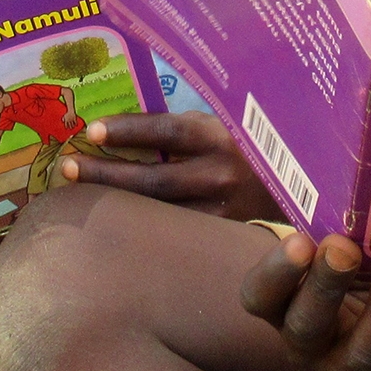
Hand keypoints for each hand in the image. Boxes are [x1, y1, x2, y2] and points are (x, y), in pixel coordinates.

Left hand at [59, 112, 279, 220]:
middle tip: (67, 167)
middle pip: (154, 179)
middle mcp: (224, 176)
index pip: (168, 131)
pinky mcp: (221, 242)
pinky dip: (140, 230)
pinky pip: (173, 237)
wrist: (303, 193)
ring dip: (116, 205)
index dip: (128, 130)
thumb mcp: (227, 128)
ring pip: (159, 214)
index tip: (90, 131)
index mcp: (224, 137)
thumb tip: (123, 130)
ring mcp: (224, 214)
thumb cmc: (252, 153)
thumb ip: (187, 129)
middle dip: (105, 173)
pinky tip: (114, 226)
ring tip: (78, 197)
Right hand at [240, 231, 370, 370]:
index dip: (275, 274)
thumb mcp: (354, 240)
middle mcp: (311, 345)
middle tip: (346, 249)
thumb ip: (345, 224)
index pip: (260, 297)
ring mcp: (353, 369)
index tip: (301, 241)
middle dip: (326, 287)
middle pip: (305, 327)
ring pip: (361, 354)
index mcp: (286, 305)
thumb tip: (358, 187)